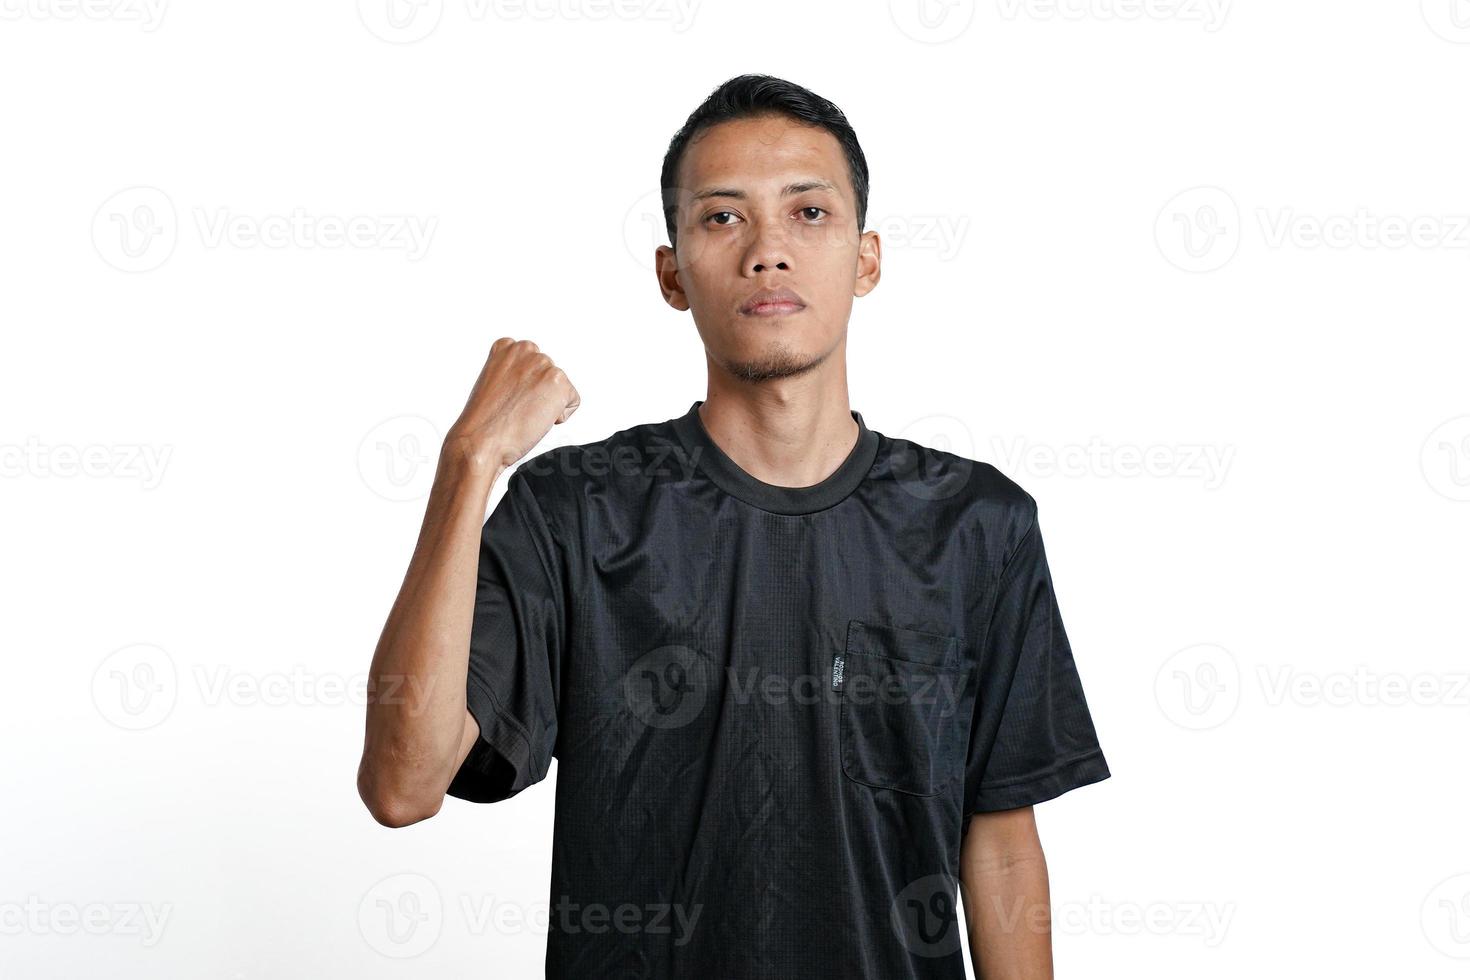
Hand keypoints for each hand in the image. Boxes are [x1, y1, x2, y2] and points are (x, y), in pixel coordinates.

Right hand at [443, 337, 579, 473]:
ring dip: (547, 405)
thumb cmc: (484, 421)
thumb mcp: (491, 383)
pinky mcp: (559, 383)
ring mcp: (544, 364)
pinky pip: (572, 402)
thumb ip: (512, 373)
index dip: (523, 388)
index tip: (508, 399)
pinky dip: (559, 416)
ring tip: (523, 414)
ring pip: (560, 389)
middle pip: (548, 376)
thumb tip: (529, 382)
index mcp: (507, 347)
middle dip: (538, 394)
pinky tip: (535, 420)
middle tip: (515, 409)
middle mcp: (526, 349)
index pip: (532, 364)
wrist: (481, 441)